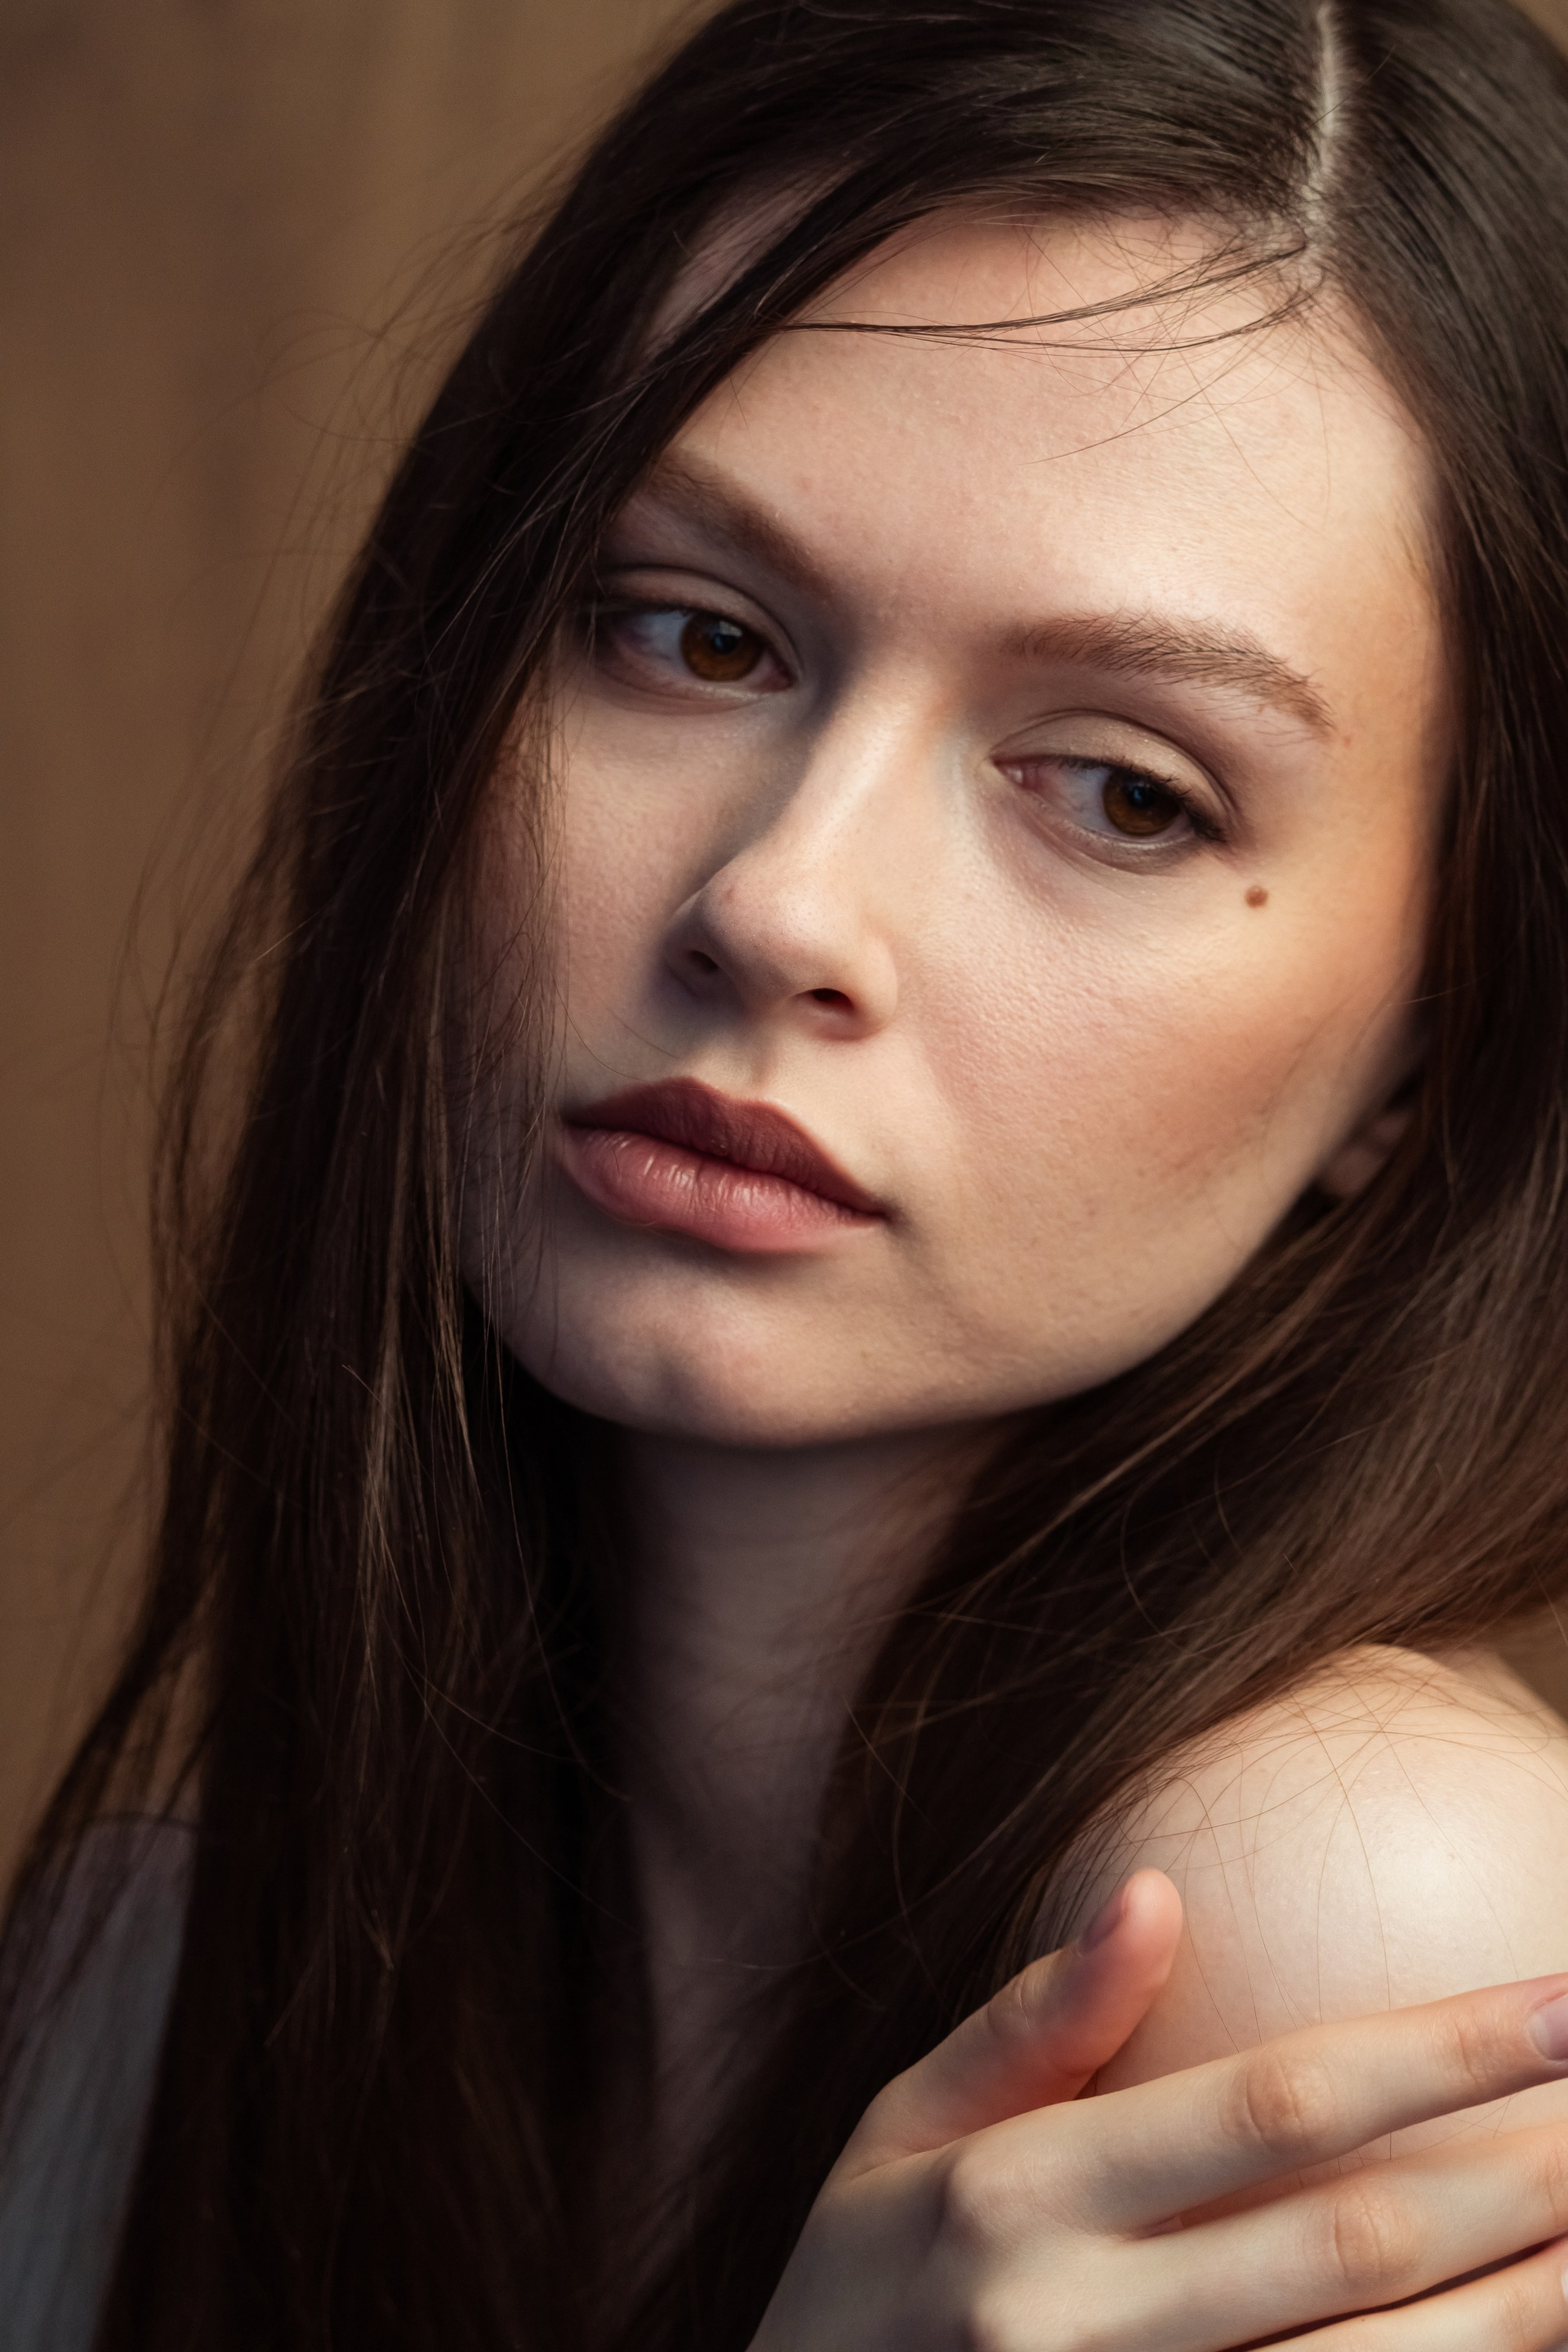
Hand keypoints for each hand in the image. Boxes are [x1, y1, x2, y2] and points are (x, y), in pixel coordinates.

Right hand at [750, 1870, 1567, 2350]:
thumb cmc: (857, 2281)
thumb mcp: (901, 2128)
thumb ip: (1034, 2017)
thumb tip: (1158, 1890)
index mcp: (1020, 2194)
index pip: (1274, 2103)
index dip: (1435, 2053)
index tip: (1561, 2001)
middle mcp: (1084, 2323)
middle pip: (1356, 2238)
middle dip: (1518, 2167)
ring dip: (1524, 2301)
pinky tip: (1524, 2334)